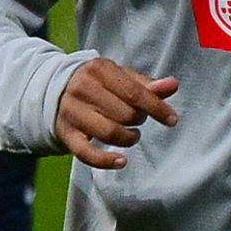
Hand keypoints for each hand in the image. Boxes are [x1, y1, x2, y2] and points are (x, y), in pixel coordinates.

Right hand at [55, 57, 178, 168]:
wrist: (57, 91)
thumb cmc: (100, 84)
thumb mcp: (123, 78)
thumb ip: (149, 84)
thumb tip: (173, 85)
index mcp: (99, 69)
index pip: (135, 93)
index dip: (157, 108)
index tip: (172, 120)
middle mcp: (82, 88)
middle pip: (124, 114)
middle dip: (139, 120)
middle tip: (138, 119)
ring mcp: (71, 112)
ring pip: (109, 133)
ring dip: (128, 138)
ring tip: (132, 135)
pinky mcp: (65, 133)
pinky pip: (85, 153)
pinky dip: (105, 161)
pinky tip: (122, 161)